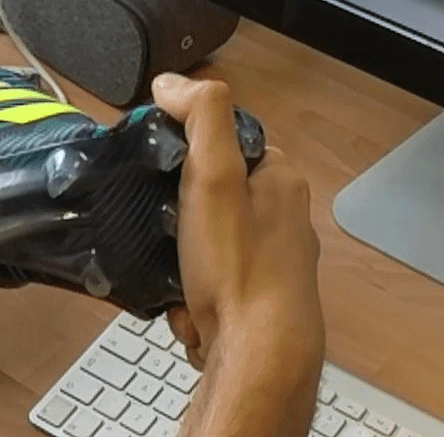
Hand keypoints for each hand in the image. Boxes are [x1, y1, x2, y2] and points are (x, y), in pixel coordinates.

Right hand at [152, 74, 322, 373]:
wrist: (256, 360)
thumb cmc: (241, 271)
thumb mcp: (214, 174)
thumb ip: (201, 117)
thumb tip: (175, 82)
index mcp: (281, 180)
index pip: (226, 142)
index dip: (185, 154)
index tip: (160, 171)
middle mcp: (283, 220)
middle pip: (208, 198)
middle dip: (177, 219)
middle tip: (167, 231)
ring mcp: (270, 265)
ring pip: (203, 247)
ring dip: (179, 263)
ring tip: (177, 275)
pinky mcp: (253, 303)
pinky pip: (206, 288)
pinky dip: (188, 299)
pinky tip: (188, 309)